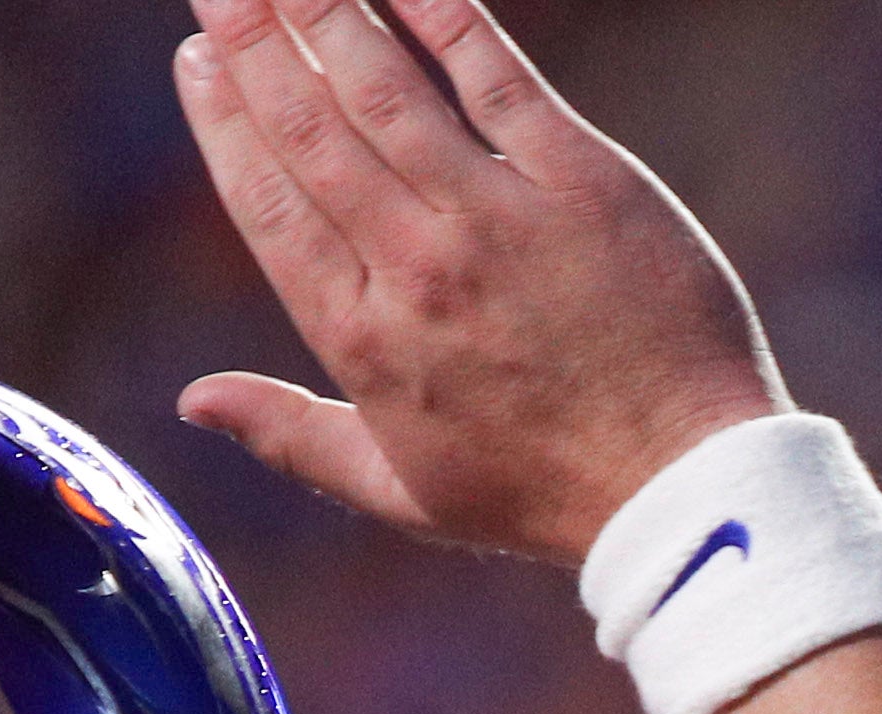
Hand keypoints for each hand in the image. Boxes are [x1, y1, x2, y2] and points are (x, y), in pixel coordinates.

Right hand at [167, 0, 786, 567]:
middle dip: (253, 41)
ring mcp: (499, 218)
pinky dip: (438, 12)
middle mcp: (418, 268)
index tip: (197, 61)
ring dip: (324, 10)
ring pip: (384, 89)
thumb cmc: (549, 496)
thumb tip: (193, 400)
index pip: (269, 203)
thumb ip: (294, 437)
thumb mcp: (406, 493)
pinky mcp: (582, 180)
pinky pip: (494, 75)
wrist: (688, 488)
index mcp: (365, 340)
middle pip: (310, 129)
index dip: (226, 121)